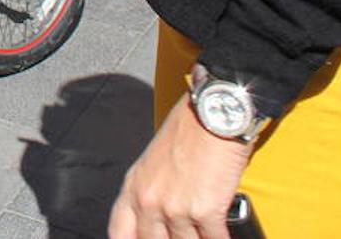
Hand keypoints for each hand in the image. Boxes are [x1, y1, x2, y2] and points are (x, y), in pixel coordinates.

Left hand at [109, 97, 251, 238]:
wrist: (213, 115)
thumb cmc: (188, 130)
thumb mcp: (153, 161)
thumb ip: (150, 191)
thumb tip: (159, 217)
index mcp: (133, 187)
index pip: (119, 233)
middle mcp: (149, 201)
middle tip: (181, 235)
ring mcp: (175, 208)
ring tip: (202, 232)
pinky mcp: (205, 210)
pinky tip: (222, 235)